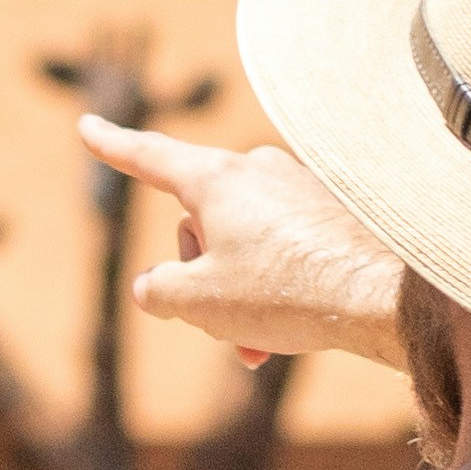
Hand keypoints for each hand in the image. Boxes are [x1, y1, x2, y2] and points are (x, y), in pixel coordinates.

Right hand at [79, 118, 411, 363]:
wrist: (383, 297)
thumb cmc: (287, 293)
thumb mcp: (198, 302)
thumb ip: (158, 290)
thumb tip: (155, 287)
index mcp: (217, 179)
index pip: (150, 157)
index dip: (113, 147)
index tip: (87, 127)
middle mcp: (257, 170)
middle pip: (197, 224)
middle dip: (198, 277)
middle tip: (220, 322)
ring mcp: (298, 187)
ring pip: (241, 243)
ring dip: (237, 293)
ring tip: (259, 342)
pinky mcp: (330, 211)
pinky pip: (282, 248)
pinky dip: (274, 286)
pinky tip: (291, 327)